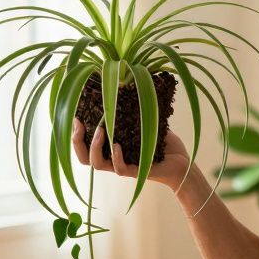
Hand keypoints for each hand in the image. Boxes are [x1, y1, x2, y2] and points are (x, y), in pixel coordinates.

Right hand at [71, 118, 193, 192]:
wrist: (182, 162)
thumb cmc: (164, 144)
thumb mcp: (147, 123)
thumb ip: (136, 111)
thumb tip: (128, 85)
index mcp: (112, 148)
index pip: (85, 145)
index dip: (75, 133)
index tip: (75, 116)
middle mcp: (114, 158)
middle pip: (83, 158)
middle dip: (76, 141)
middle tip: (79, 125)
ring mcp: (124, 166)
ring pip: (97, 164)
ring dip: (94, 147)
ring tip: (99, 131)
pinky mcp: (136, 172)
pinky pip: (120, 169)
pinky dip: (116, 156)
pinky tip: (117, 145)